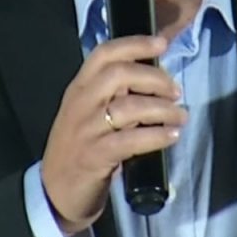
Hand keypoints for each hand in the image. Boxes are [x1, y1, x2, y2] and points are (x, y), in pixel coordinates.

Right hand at [40, 35, 185, 236]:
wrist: (54, 192)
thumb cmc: (78, 148)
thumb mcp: (87, 113)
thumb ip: (110, 94)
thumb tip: (151, 78)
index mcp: (78, 88)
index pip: (104, 54)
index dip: (135, 44)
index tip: (162, 44)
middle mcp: (80, 104)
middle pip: (120, 74)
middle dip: (154, 78)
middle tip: (175, 90)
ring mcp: (86, 130)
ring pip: (129, 107)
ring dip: (163, 109)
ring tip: (181, 116)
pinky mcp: (96, 156)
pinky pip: (132, 140)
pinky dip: (157, 135)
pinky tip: (172, 135)